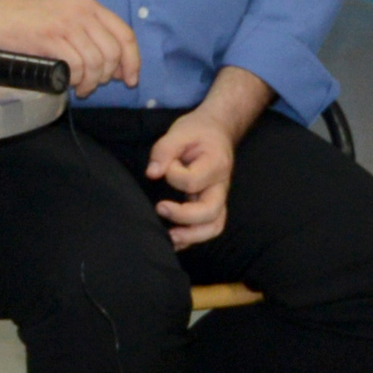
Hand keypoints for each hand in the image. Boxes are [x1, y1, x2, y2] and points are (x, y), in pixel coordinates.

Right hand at [0, 0, 139, 95]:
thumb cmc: (26, 22)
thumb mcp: (64, 18)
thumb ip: (89, 36)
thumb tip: (114, 66)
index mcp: (89, 6)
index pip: (125, 34)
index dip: (132, 60)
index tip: (130, 79)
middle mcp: (81, 12)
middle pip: (113, 51)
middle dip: (108, 75)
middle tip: (93, 86)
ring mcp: (66, 23)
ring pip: (96, 61)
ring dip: (90, 81)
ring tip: (79, 87)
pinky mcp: (50, 37)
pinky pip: (75, 65)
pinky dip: (75, 79)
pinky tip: (67, 82)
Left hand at [145, 110, 236, 247]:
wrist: (217, 132)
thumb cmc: (198, 132)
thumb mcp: (180, 132)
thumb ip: (164, 150)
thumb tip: (152, 173)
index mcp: (216, 165)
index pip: (192, 181)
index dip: (173, 175)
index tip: (165, 166)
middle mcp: (221, 186)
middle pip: (210, 212)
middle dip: (184, 217)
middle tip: (159, 208)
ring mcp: (218, 198)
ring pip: (214, 227)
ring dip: (191, 236)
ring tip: (169, 237)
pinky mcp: (211, 206)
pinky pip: (207, 228)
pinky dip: (191, 238)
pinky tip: (173, 240)